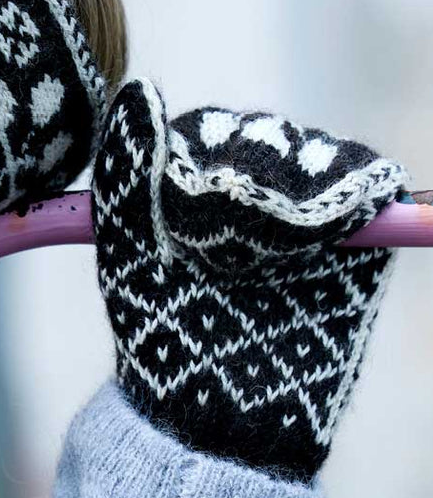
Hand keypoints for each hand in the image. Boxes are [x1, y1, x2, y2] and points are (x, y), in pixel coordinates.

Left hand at [91, 78, 405, 480]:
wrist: (212, 408)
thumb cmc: (157, 323)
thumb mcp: (127, 242)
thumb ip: (130, 165)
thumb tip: (138, 89)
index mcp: (196, 176)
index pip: (210, 130)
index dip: (198, 160)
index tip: (182, 209)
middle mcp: (253, 184)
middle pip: (264, 137)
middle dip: (243, 180)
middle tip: (221, 243)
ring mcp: (307, 205)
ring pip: (316, 154)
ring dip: (289, 190)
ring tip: (264, 247)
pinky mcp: (359, 232)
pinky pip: (369, 180)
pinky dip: (353, 189)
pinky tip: (319, 225)